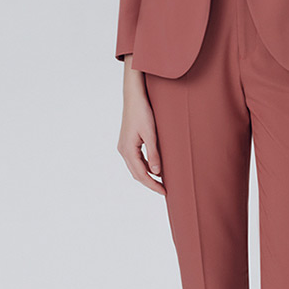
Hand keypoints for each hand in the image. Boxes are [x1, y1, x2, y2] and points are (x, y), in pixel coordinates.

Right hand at [117, 61, 165, 194]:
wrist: (134, 97)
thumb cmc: (143, 113)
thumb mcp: (151, 134)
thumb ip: (154, 154)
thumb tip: (157, 173)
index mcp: (128, 150)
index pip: (141, 174)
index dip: (153, 185)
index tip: (165, 192)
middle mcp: (123, 150)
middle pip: (137, 173)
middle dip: (150, 183)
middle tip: (165, 190)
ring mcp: (124, 146)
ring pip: (136, 168)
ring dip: (147, 176)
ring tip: (161, 182)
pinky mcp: (127, 142)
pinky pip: (136, 160)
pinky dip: (144, 167)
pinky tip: (155, 168)